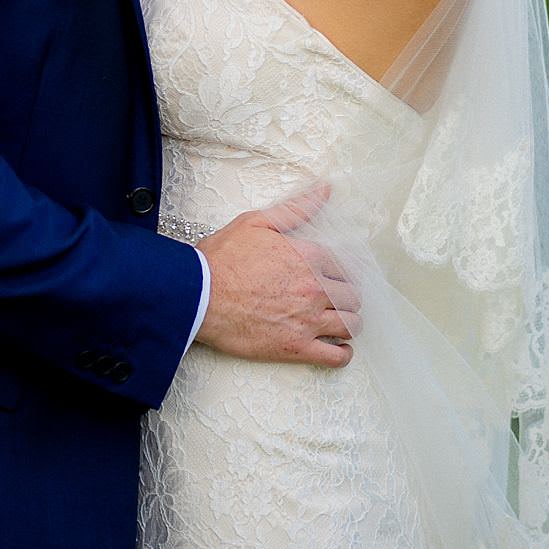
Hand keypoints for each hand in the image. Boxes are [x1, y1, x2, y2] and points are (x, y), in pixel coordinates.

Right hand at [190, 183, 361, 368]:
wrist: (196, 295)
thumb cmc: (221, 259)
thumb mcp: (256, 222)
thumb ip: (295, 208)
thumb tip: (324, 191)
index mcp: (308, 257)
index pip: (344, 265)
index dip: (341, 271)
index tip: (336, 276)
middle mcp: (314, 288)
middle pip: (352, 295)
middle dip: (347, 296)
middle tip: (336, 299)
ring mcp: (307, 320)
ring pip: (351, 324)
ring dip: (348, 322)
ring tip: (339, 321)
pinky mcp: (296, 347)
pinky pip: (336, 357)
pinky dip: (343, 354)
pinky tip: (338, 348)